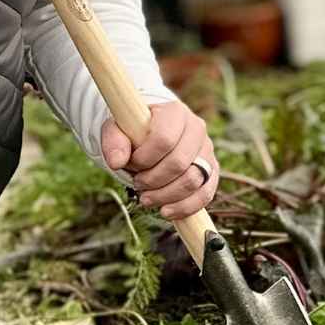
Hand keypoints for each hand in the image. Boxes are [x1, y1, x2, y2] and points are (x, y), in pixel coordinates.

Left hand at [102, 101, 218, 219]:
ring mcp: (207, 151)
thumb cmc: (133, 132)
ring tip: (146, 198)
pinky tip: (166, 211)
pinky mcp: (211, 171)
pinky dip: (185, 207)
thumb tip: (116, 162)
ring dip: (165, 196)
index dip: (144, 159)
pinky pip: (205, 194)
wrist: (150, 135)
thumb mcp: (117, 130)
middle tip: (136, 184)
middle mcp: (197, 129)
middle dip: (153, 180)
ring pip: (193, 181)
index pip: (164, 139)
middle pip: (179, 163)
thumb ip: (113, 142)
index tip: (130, 164)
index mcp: (175, 113)